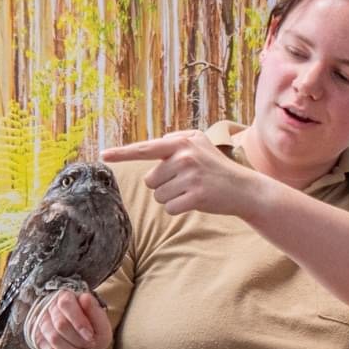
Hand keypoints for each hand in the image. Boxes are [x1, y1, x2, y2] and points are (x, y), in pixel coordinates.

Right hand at [31, 289, 111, 348]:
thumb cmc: (94, 334)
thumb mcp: (102, 325)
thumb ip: (96, 312)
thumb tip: (85, 298)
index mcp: (67, 297)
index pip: (66, 304)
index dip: (79, 322)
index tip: (90, 336)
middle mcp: (51, 307)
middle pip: (60, 324)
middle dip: (78, 339)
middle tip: (89, 344)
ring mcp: (42, 323)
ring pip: (54, 339)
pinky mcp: (38, 338)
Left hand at [105, 131, 258, 217]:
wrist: (244, 188)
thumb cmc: (217, 167)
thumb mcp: (200, 143)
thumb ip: (176, 139)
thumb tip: (154, 142)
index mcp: (180, 142)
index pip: (144, 148)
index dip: (122, 153)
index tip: (104, 155)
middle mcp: (184, 156)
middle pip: (150, 180)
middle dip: (164, 185)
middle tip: (187, 182)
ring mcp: (190, 176)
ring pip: (159, 195)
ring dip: (172, 197)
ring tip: (192, 190)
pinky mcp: (196, 196)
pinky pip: (170, 208)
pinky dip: (178, 208)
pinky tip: (195, 201)